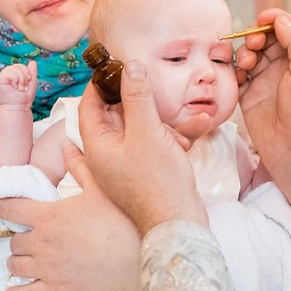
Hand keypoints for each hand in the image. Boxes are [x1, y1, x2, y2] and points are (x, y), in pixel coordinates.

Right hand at [0, 60, 36, 108]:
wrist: (19, 108)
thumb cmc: (24, 99)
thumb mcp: (30, 83)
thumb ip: (31, 73)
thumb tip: (33, 62)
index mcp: (10, 76)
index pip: (19, 66)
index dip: (26, 72)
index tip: (27, 83)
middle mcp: (4, 76)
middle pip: (17, 66)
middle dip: (24, 77)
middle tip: (23, 88)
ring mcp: (0, 78)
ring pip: (14, 69)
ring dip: (21, 80)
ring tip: (20, 89)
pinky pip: (10, 73)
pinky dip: (16, 80)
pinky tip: (15, 88)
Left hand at [0, 143, 142, 290]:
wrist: (137, 257)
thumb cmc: (120, 220)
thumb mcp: (100, 187)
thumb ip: (79, 166)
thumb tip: (66, 144)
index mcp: (48, 217)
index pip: (9, 209)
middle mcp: (41, 244)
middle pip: (13, 240)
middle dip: (17, 235)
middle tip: (25, 233)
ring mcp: (48, 269)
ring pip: (16, 266)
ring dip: (16, 259)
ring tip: (23, 256)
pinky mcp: (58, 288)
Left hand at [78, 60, 207, 233]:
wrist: (180, 224)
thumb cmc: (158, 182)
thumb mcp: (147, 131)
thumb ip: (137, 97)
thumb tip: (130, 66)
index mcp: (98, 147)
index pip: (88, 107)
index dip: (100, 83)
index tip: (114, 65)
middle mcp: (108, 156)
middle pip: (117, 116)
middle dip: (141, 102)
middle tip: (154, 85)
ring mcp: (128, 165)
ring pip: (143, 130)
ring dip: (166, 122)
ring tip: (188, 122)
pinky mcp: (148, 172)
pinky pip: (158, 145)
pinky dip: (176, 136)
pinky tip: (201, 125)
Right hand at [235, 10, 290, 220]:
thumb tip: (281, 21)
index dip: (276, 20)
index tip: (262, 18)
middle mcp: (287, 69)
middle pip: (267, 40)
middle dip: (256, 36)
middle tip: (253, 45)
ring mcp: (268, 83)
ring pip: (251, 56)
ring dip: (245, 53)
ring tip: (247, 64)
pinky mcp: (251, 97)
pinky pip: (238, 76)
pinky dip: (235, 71)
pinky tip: (238, 76)